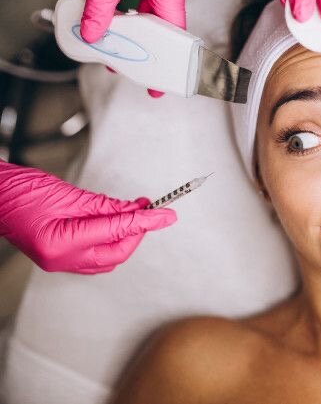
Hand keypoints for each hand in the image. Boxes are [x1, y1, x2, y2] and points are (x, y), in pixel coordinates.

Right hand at [0, 162, 176, 273]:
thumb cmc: (20, 191)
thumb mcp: (68, 194)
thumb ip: (106, 206)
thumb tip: (137, 210)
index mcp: (62, 244)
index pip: (117, 232)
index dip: (146, 221)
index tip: (167, 214)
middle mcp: (61, 260)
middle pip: (117, 252)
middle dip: (137, 231)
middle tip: (151, 210)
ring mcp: (58, 263)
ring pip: (108, 256)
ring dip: (125, 235)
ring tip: (135, 212)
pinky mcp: (59, 258)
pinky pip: (95, 255)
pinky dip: (110, 239)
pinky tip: (115, 222)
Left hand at [80, 0, 186, 97]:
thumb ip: (99, 8)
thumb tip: (90, 33)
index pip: (174, 38)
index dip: (167, 66)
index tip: (158, 85)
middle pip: (157, 30)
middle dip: (140, 50)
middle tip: (128, 67)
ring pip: (143, 15)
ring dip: (126, 30)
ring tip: (109, 43)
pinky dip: (120, 10)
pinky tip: (106, 14)